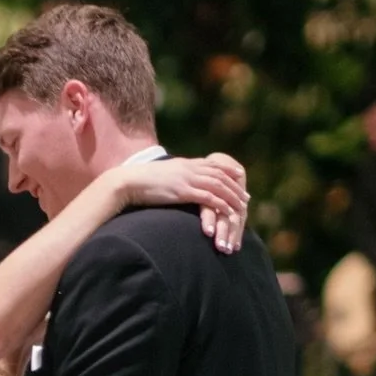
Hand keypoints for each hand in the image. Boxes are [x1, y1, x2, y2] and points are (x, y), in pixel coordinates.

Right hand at [111, 154, 248, 251]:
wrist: (129, 182)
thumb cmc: (140, 182)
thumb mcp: (162, 175)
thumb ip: (174, 176)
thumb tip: (177, 181)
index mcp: (185, 164)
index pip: (212, 165)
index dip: (227, 171)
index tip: (239, 177)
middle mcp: (189, 169)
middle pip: (219, 175)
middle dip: (234, 186)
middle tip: (246, 197)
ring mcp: (187, 179)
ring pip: (218, 186)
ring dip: (232, 197)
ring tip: (242, 207)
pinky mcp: (183, 192)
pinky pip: (207, 198)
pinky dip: (220, 204)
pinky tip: (228, 212)